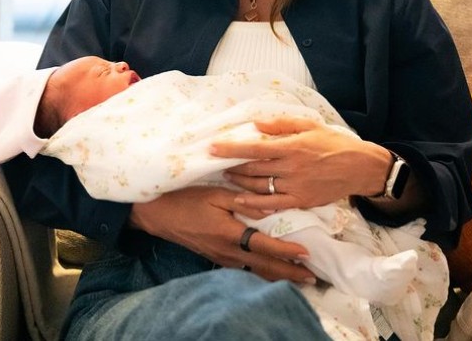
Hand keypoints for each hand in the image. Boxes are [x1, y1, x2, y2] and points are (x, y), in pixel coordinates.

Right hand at [128, 186, 315, 284]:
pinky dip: (263, 272)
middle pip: (264, 266)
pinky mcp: (217, 258)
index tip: (305, 254)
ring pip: (256, 271)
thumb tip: (270, 207)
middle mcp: (228, 251)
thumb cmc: (186, 199)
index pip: (264, 246)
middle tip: (312, 276)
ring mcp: (222, 258)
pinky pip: (245, 269)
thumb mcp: (215, 193)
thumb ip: (243, 200)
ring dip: (278, 275)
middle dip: (290, 273)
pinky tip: (272, 270)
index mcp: (229, 234)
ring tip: (298, 278)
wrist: (159, 214)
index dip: (286, 251)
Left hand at [210, 116, 391, 209]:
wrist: (359, 167)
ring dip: (239, 183)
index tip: (212, 147)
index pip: (254, 147)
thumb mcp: (309, 125)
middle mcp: (291, 167)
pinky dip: (254, 203)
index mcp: (291, 146)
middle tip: (217, 162)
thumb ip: (281, 124)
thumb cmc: (333, 143)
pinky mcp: (301, 201)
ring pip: (259, 187)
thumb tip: (256, 124)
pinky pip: (272, 204)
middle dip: (231, 166)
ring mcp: (295, 186)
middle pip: (252, 168)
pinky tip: (240, 200)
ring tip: (227, 177)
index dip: (230, 148)